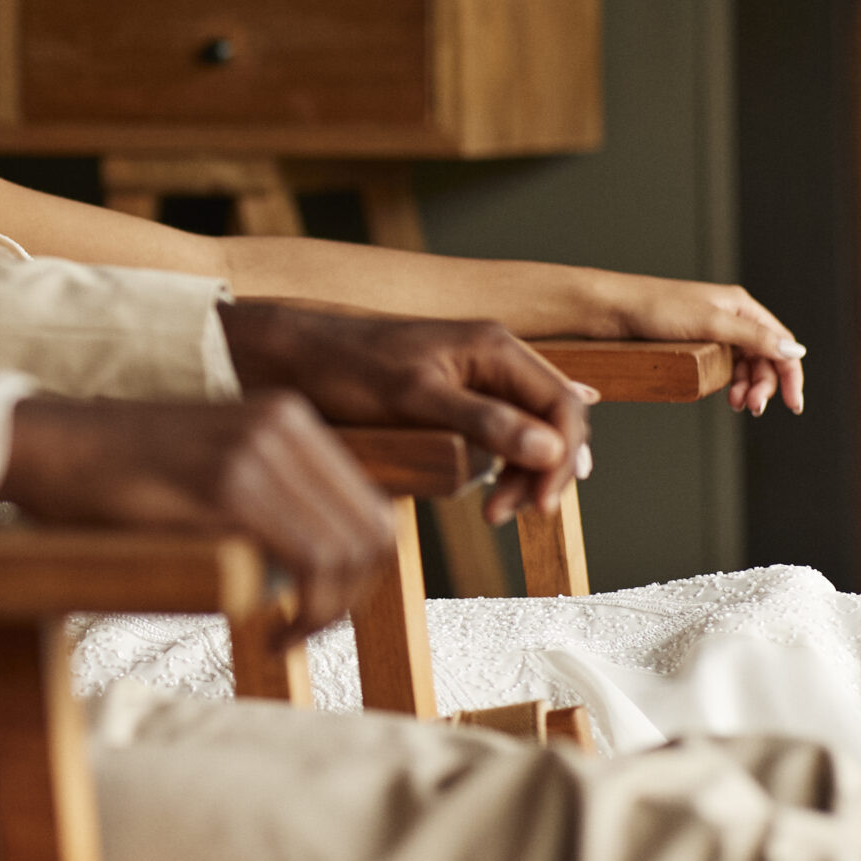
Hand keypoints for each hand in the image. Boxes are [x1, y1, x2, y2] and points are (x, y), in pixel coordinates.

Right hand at [0, 393, 393, 643]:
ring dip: (327, 613)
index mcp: (286, 416)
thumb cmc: (116, 475)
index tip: (314, 610)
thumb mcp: (212, 467)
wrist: (47, 446)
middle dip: (350, 600)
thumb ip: (269, 497)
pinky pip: (307, 561)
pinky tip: (267, 634)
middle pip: (372, 532)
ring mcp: (257, 449)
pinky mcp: (227, 484)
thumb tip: (324, 568)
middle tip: (300, 632)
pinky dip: (304, 611)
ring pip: (347, 552)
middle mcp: (284, 423)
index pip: (367, 508)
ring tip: (283, 636)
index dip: (358, 576)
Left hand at [218, 302, 588, 525]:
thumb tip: (550, 451)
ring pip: (528, 432)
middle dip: (541, 471)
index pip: (564, 405)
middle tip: (508, 513)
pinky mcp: (457, 398)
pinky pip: (500, 434)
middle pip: (552, 421)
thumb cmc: (349, 368)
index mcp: (495, 347)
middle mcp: (495, 357)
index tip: (540, 504)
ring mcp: (477, 378)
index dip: (564, 457)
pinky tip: (496, 489)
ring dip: (520, 474)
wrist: (296, 356)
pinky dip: (501, 465)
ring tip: (493, 512)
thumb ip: (483, 423)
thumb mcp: (415, 399)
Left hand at [587, 274, 805, 415]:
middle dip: (764, 385)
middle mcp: (730, 317)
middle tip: (752, 407)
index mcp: (740, 306)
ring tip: (737, 404)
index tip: (794, 404)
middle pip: (764, 358)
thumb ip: (753, 337)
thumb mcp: (710, 322)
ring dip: (747, 387)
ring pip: (743, 366)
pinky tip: (725, 395)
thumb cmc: (655, 308)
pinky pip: (722, 368)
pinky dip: (729, 384)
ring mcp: (711, 332)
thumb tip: (795, 351)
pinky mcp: (693, 345)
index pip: (780, 342)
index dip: (791, 374)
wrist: (609, 309)